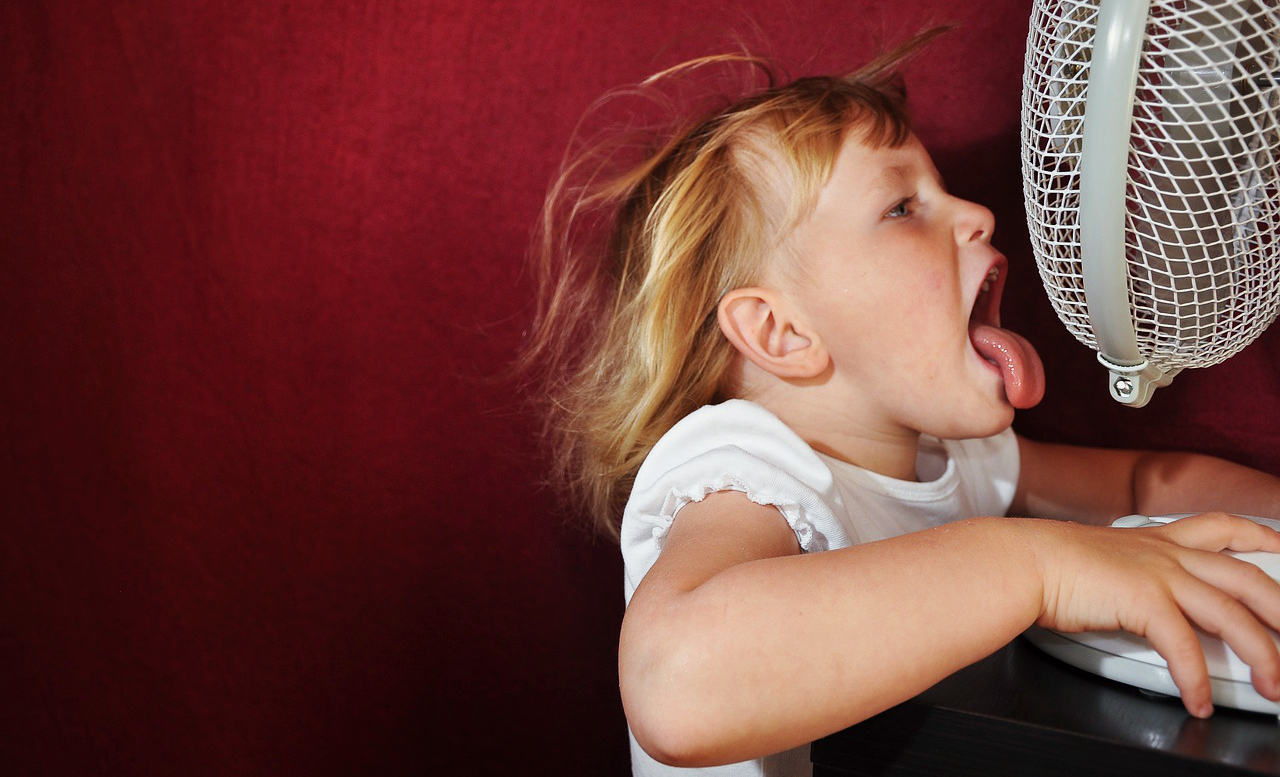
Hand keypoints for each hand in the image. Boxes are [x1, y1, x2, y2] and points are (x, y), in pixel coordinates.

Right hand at [1028, 512, 1279, 717]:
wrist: (1020, 561)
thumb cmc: (1044, 563)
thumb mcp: (1098, 558)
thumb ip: (1125, 574)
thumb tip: (1128, 600)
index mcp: (1156, 541)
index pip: (1221, 527)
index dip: (1258, 534)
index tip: (1278, 545)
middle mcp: (1165, 553)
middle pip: (1247, 576)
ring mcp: (1158, 574)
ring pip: (1232, 613)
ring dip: (1261, 655)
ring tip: (1274, 687)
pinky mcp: (1143, 600)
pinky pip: (1184, 647)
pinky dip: (1196, 680)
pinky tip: (1198, 701)